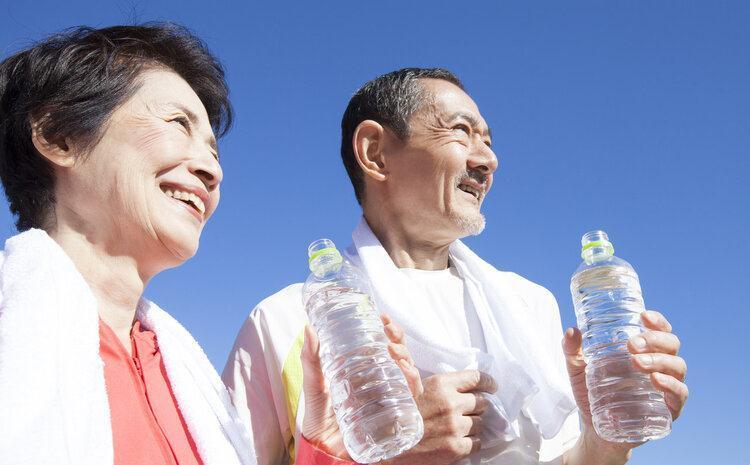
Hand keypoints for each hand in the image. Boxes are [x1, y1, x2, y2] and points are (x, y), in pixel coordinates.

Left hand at [300, 314, 422, 458]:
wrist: (321, 447)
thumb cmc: (318, 415)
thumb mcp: (313, 383)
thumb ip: (311, 358)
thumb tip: (308, 328)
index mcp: (366, 370)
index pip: (384, 344)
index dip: (389, 329)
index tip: (383, 316)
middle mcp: (382, 381)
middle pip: (400, 355)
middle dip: (399, 339)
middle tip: (389, 330)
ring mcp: (389, 397)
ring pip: (409, 372)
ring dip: (406, 357)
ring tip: (393, 350)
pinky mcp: (394, 414)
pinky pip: (411, 397)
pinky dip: (413, 381)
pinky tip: (405, 371)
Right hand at [383, 370, 497, 464]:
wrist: (390, 447)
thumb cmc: (400, 415)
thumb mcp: (410, 389)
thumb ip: (424, 376)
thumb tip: (407, 354)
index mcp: (441, 385)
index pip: (476, 378)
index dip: (488, 383)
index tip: (493, 387)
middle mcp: (451, 403)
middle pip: (482, 402)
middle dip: (476, 407)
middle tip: (465, 411)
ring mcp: (455, 426)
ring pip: (481, 423)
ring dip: (472, 425)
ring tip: (456, 427)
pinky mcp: (457, 447)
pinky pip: (477, 443)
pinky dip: (470, 442)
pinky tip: (457, 440)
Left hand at [562, 310, 687, 455]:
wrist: (594, 429)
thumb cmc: (592, 392)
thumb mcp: (577, 369)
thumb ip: (572, 350)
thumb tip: (571, 331)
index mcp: (644, 351)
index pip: (659, 330)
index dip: (657, 321)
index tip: (643, 316)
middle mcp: (660, 366)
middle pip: (671, 345)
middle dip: (654, 340)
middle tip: (632, 344)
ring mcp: (666, 387)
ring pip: (677, 367)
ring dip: (659, 361)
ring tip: (637, 362)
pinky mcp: (668, 410)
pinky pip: (680, 395)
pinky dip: (671, 386)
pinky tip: (655, 381)